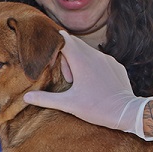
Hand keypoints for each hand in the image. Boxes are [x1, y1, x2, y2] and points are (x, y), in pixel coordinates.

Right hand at [23, 31, 152, 138]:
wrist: (126, 112)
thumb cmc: (96, 108)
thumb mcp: (68, 104)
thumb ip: (45, 98)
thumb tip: (26, 98)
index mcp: (82, 60)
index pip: (64, 40)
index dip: (55, 48)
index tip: (52, 62)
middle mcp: (96, 55)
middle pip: (76, 44)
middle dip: (67, 56)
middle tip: (68, 78)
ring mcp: (108, 59)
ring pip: (89, 52)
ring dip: (80, 62)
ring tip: (80, 83)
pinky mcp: (117, 66)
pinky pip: (101, 59)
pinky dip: (94, 66)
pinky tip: (94, 84)